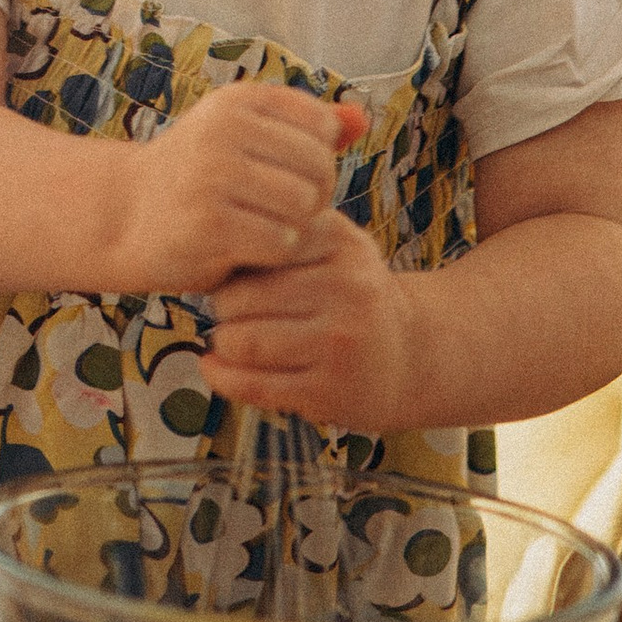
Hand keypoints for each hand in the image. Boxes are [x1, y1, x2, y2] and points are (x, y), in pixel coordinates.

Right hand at [119, 84, 365, 296]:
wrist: (127, 215)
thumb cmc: (200, 177)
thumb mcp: (247, 139)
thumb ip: (306, 129)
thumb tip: (363, 120)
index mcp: (237, 100)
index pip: (322, 127)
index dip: (319, 159)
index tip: (288, 177)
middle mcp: (224, 129)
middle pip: (320, 169)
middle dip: (313, 199)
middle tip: (281, 214)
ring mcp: (213, 176)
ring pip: (304, 207)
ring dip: (295, 228)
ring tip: (266, 230)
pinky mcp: (209, 224)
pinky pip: (281, 242)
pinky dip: (275, 254)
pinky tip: (250, 251)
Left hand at [201, 218, 421, 433]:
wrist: (409, 356)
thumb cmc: (351, 295)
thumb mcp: (335, 246)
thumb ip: (286, 231)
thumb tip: (212, 239)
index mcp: (341, 244)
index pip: (257, 246)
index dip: (232, 260)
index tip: (229, 270)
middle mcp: (346, 289)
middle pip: (241, 296)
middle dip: (221, 305)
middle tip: (224, 309)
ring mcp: (338, 343)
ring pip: (243, 342)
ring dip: (223, 343)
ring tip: (229, 337)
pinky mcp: (329, 390)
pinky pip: (253, 385)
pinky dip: (222, 376)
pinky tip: (215, 366)